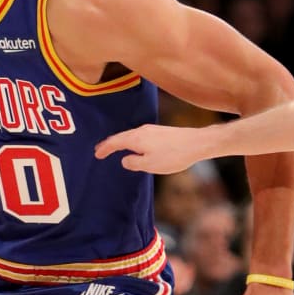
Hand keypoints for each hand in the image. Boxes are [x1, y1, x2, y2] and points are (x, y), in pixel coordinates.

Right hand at [95, 124, 210, 173]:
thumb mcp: (150, 165)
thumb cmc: (173, 156)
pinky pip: (140, 136)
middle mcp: (142, 130)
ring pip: (131, 135)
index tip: (97, 154)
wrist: (197, 143)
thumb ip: (134, 163)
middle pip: (121, 136)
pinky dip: (132, 141)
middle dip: (110, 144)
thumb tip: (125, 160)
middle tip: (100, 150)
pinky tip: (136, 146)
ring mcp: (152, 129)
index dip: (104, 148)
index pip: (114, 142)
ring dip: (121, 142)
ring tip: (116, 148)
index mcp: (136, 138)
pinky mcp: (160, 131)